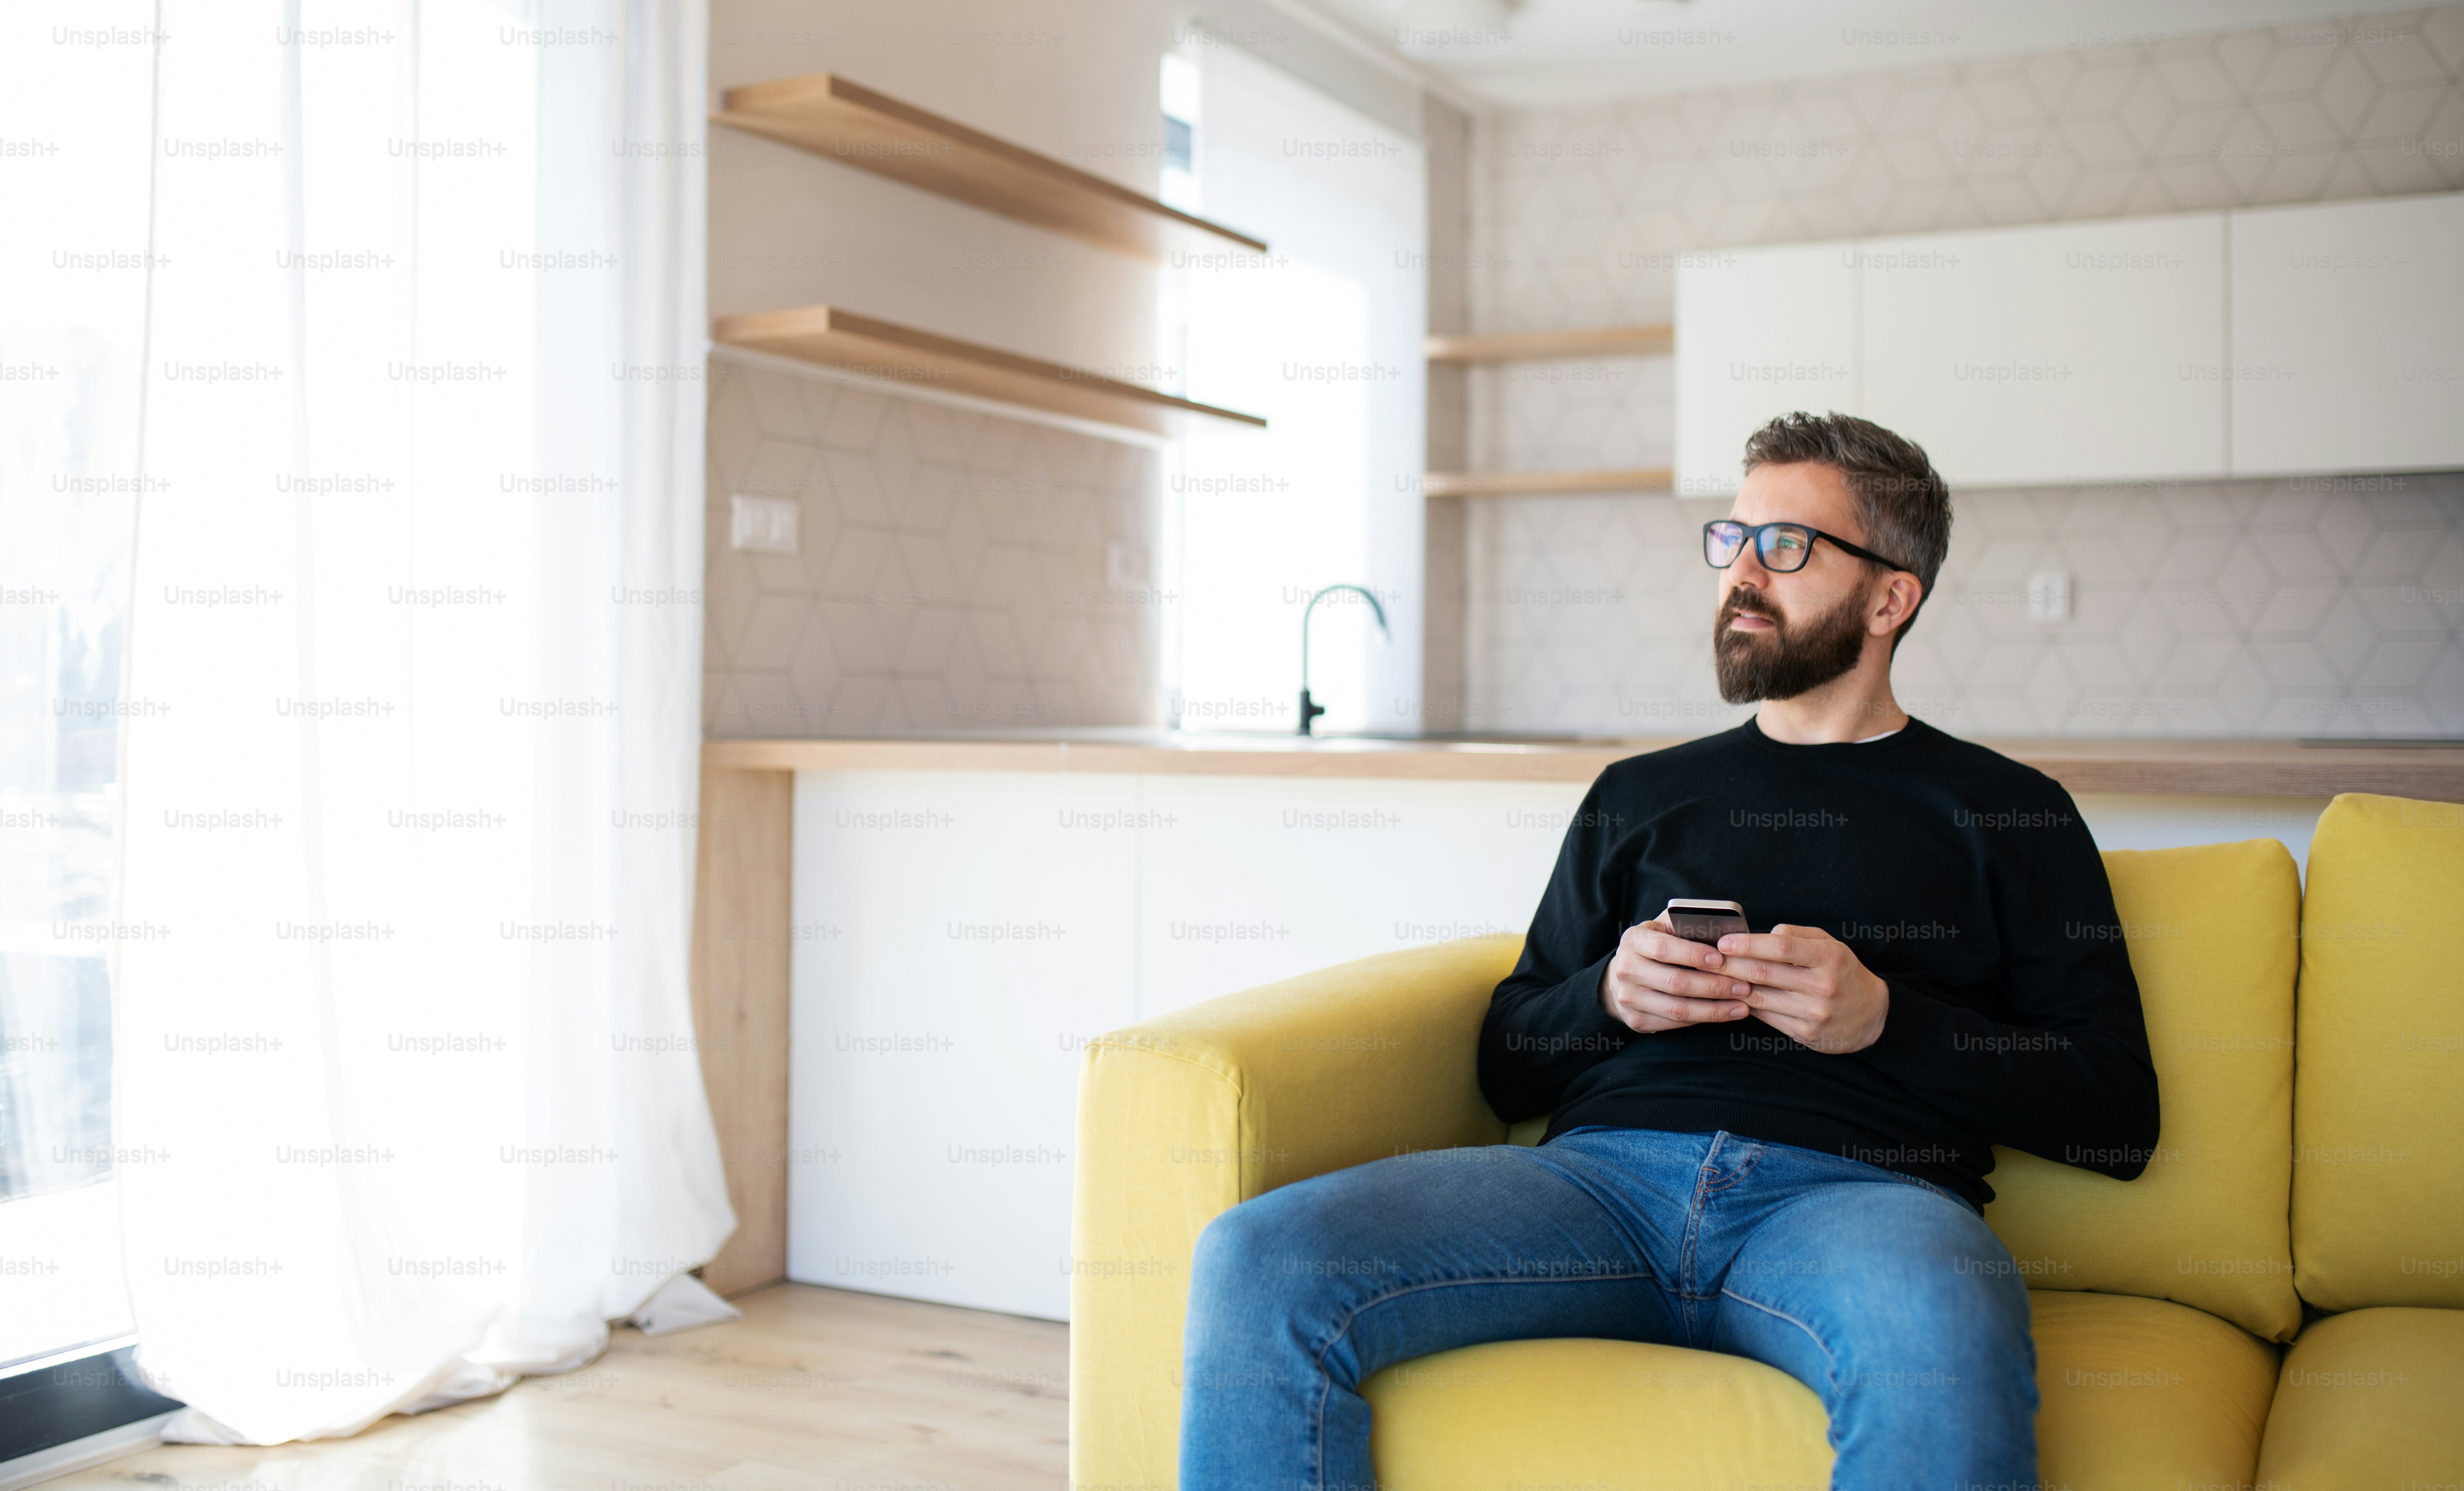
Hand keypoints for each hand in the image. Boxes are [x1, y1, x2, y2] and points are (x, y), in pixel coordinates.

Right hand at [1599, 918, 1753, 1033]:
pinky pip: (1675, 1023)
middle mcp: (1626, 970)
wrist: (1622, 975)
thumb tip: (1723, 930)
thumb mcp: (1663, 928)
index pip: (1663, 948)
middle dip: (1714, 985)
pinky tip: (1725, 1013)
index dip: (1693, 954)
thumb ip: (1686, 925)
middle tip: (1744, 985)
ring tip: (1742, 1004)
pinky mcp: (1636, 1020)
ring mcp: (1629, 998)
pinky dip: (1703, 1019)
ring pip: (1678, 1009)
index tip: (1722, 959)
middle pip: (1675, 982)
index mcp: (1633, 941)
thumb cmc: (1655, 946)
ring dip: (1714, 1008)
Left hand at [1714, 925, 1889, 1053]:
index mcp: (1829, 957)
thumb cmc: (1843, 973)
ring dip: (1733, 987)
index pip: (1781, 947)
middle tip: (1707, 959)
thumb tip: (1764, 933)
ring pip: (1761, 998)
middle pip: (1765, 973)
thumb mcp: (1831, 945)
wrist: (1872, 1016)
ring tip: (1713, 977)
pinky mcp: (1806, 1034)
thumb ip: (1798, 935)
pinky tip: (1733, 996)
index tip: (1724, 942)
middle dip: (1730, 965)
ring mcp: (1814, 1013)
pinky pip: (1767, 1017)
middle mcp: (1823, 986)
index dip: (1748, 944)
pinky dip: (1747, 1005)